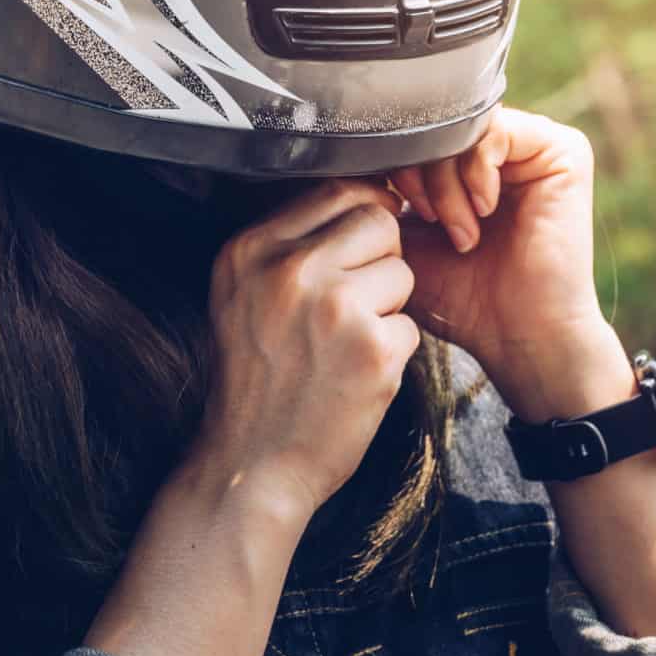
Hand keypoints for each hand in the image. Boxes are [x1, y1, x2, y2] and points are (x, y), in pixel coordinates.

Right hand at [191, 178, 418, 520]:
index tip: (363, 247)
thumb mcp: (244, 296)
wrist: (250, 466)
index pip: (336, 190)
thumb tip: (368, 192)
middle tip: (355, 305)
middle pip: (378, 220)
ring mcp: (333, 308)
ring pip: (402, 272)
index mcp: (251, 250)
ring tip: (346, 346)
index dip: (364, 214)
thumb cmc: (256, 380)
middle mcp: (289, 270)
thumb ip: (290, 245)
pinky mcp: (372, 350)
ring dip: (388, 310)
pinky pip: (412, 327)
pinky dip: (393, 355)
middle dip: (381, 258)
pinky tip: (355, 378)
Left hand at [388, 107, 628, 418]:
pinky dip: (476, 174)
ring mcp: (534, 146)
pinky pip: (497, 131)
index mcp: (469, 163)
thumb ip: (379, 195)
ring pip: (464, 127)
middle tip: (428, 222)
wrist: (522, 337)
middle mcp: (505, 148)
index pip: (415, 131)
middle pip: (438, 124)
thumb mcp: (404, 239)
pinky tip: (482, 214)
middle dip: (419, 172)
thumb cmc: (463, 299)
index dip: (392, 164)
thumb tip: (343, 152)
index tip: (393, 212)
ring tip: (459, 232)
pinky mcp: (563, 151)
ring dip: (447, 181)